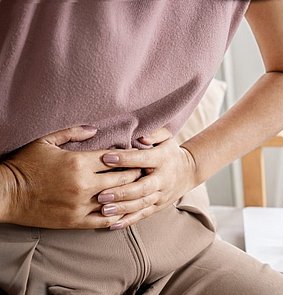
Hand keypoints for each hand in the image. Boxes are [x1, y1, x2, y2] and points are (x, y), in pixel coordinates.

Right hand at [0, 126, 140, 228]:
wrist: (5, 194)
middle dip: (136, 174)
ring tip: (140, 190)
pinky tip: (126, 211)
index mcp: (78, 162)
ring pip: (117, 200)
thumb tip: (95, 129)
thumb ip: (72, 132)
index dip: (130, 157)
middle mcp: (84, 184)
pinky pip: (104, 220)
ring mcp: (81, 204)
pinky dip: (117, 215)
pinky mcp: (75, 221)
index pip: (116, 159)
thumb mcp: (46, 142)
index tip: (138, 156)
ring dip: (130, 195)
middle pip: (122, 178)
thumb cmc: (25, 165)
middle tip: (144, 171)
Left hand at [98, 128, 196, 229]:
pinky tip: (112, 225)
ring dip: (122, 209)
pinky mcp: (158, 206)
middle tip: (101, 194)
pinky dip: (128, 221)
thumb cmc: (170, 152)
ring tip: (103, 210)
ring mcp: (161, 195)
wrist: (189, 172)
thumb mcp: (166, 138)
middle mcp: (162, 179)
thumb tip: (140, 138)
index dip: (125, 159)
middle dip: (121, 192)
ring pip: (141, 204)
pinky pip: (143, 215)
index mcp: (162, 159)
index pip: (142, 159)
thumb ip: (154, 134)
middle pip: (142, 188)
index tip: (106, 157)